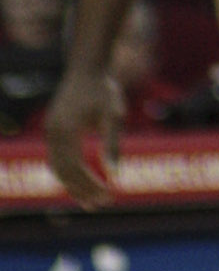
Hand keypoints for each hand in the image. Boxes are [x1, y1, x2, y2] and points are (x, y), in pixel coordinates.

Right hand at [45, 68, 123, 209]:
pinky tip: (81, 182)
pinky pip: (56, 159)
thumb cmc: (103, 88)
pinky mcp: (52, 130)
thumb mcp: (113, 113)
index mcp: (66, 130)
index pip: (76, 168)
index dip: (90, 185)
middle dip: (82, 190)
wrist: (86, 66)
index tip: (108, 196)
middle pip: (64, 173)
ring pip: (57, 169)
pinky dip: (67, 174)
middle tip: (100, 205)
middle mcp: (53, 134)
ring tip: (90, 201)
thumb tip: (116, 175)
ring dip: (72, 186)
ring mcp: (49, 132)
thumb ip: (112, 143)